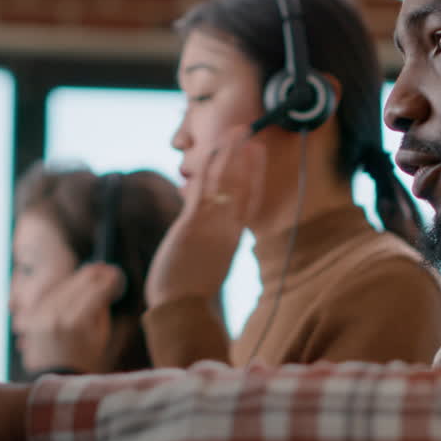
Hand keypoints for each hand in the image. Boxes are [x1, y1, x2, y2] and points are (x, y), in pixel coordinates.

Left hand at [13, 263, 123, 373]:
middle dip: (93, 273)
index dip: (107, 280)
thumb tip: (104, 288)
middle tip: (105, 266)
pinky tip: (73, 284)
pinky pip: (50, 297)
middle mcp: (57, 316)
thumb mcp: (101, 338)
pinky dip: (63, 288)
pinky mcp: (33, 319)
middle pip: (78, 284)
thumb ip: (101, 310)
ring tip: (91, 270)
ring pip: (63, 287)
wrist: (57, 381)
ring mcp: (42, 317)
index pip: (95, 291)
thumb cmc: (85, 362)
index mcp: (77, 323)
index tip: (116, 273)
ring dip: (78, 277)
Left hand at [146, 125, 264, 307]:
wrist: (181, 308)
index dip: (255, 174)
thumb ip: (209, 241)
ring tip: (235, 132)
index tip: (258, 154)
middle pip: (241, 186)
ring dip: (230, 154)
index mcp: (231, 238)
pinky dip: (212, 170)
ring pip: (225, 183)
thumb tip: (202, 230)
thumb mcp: (206, 262)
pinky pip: (205, 191)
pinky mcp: (193, 226)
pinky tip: (215, 152)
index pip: (249, 200)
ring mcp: (211, 226)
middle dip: (245, 157)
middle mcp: (226, 229)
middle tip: (249, 132)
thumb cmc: (189, 290)